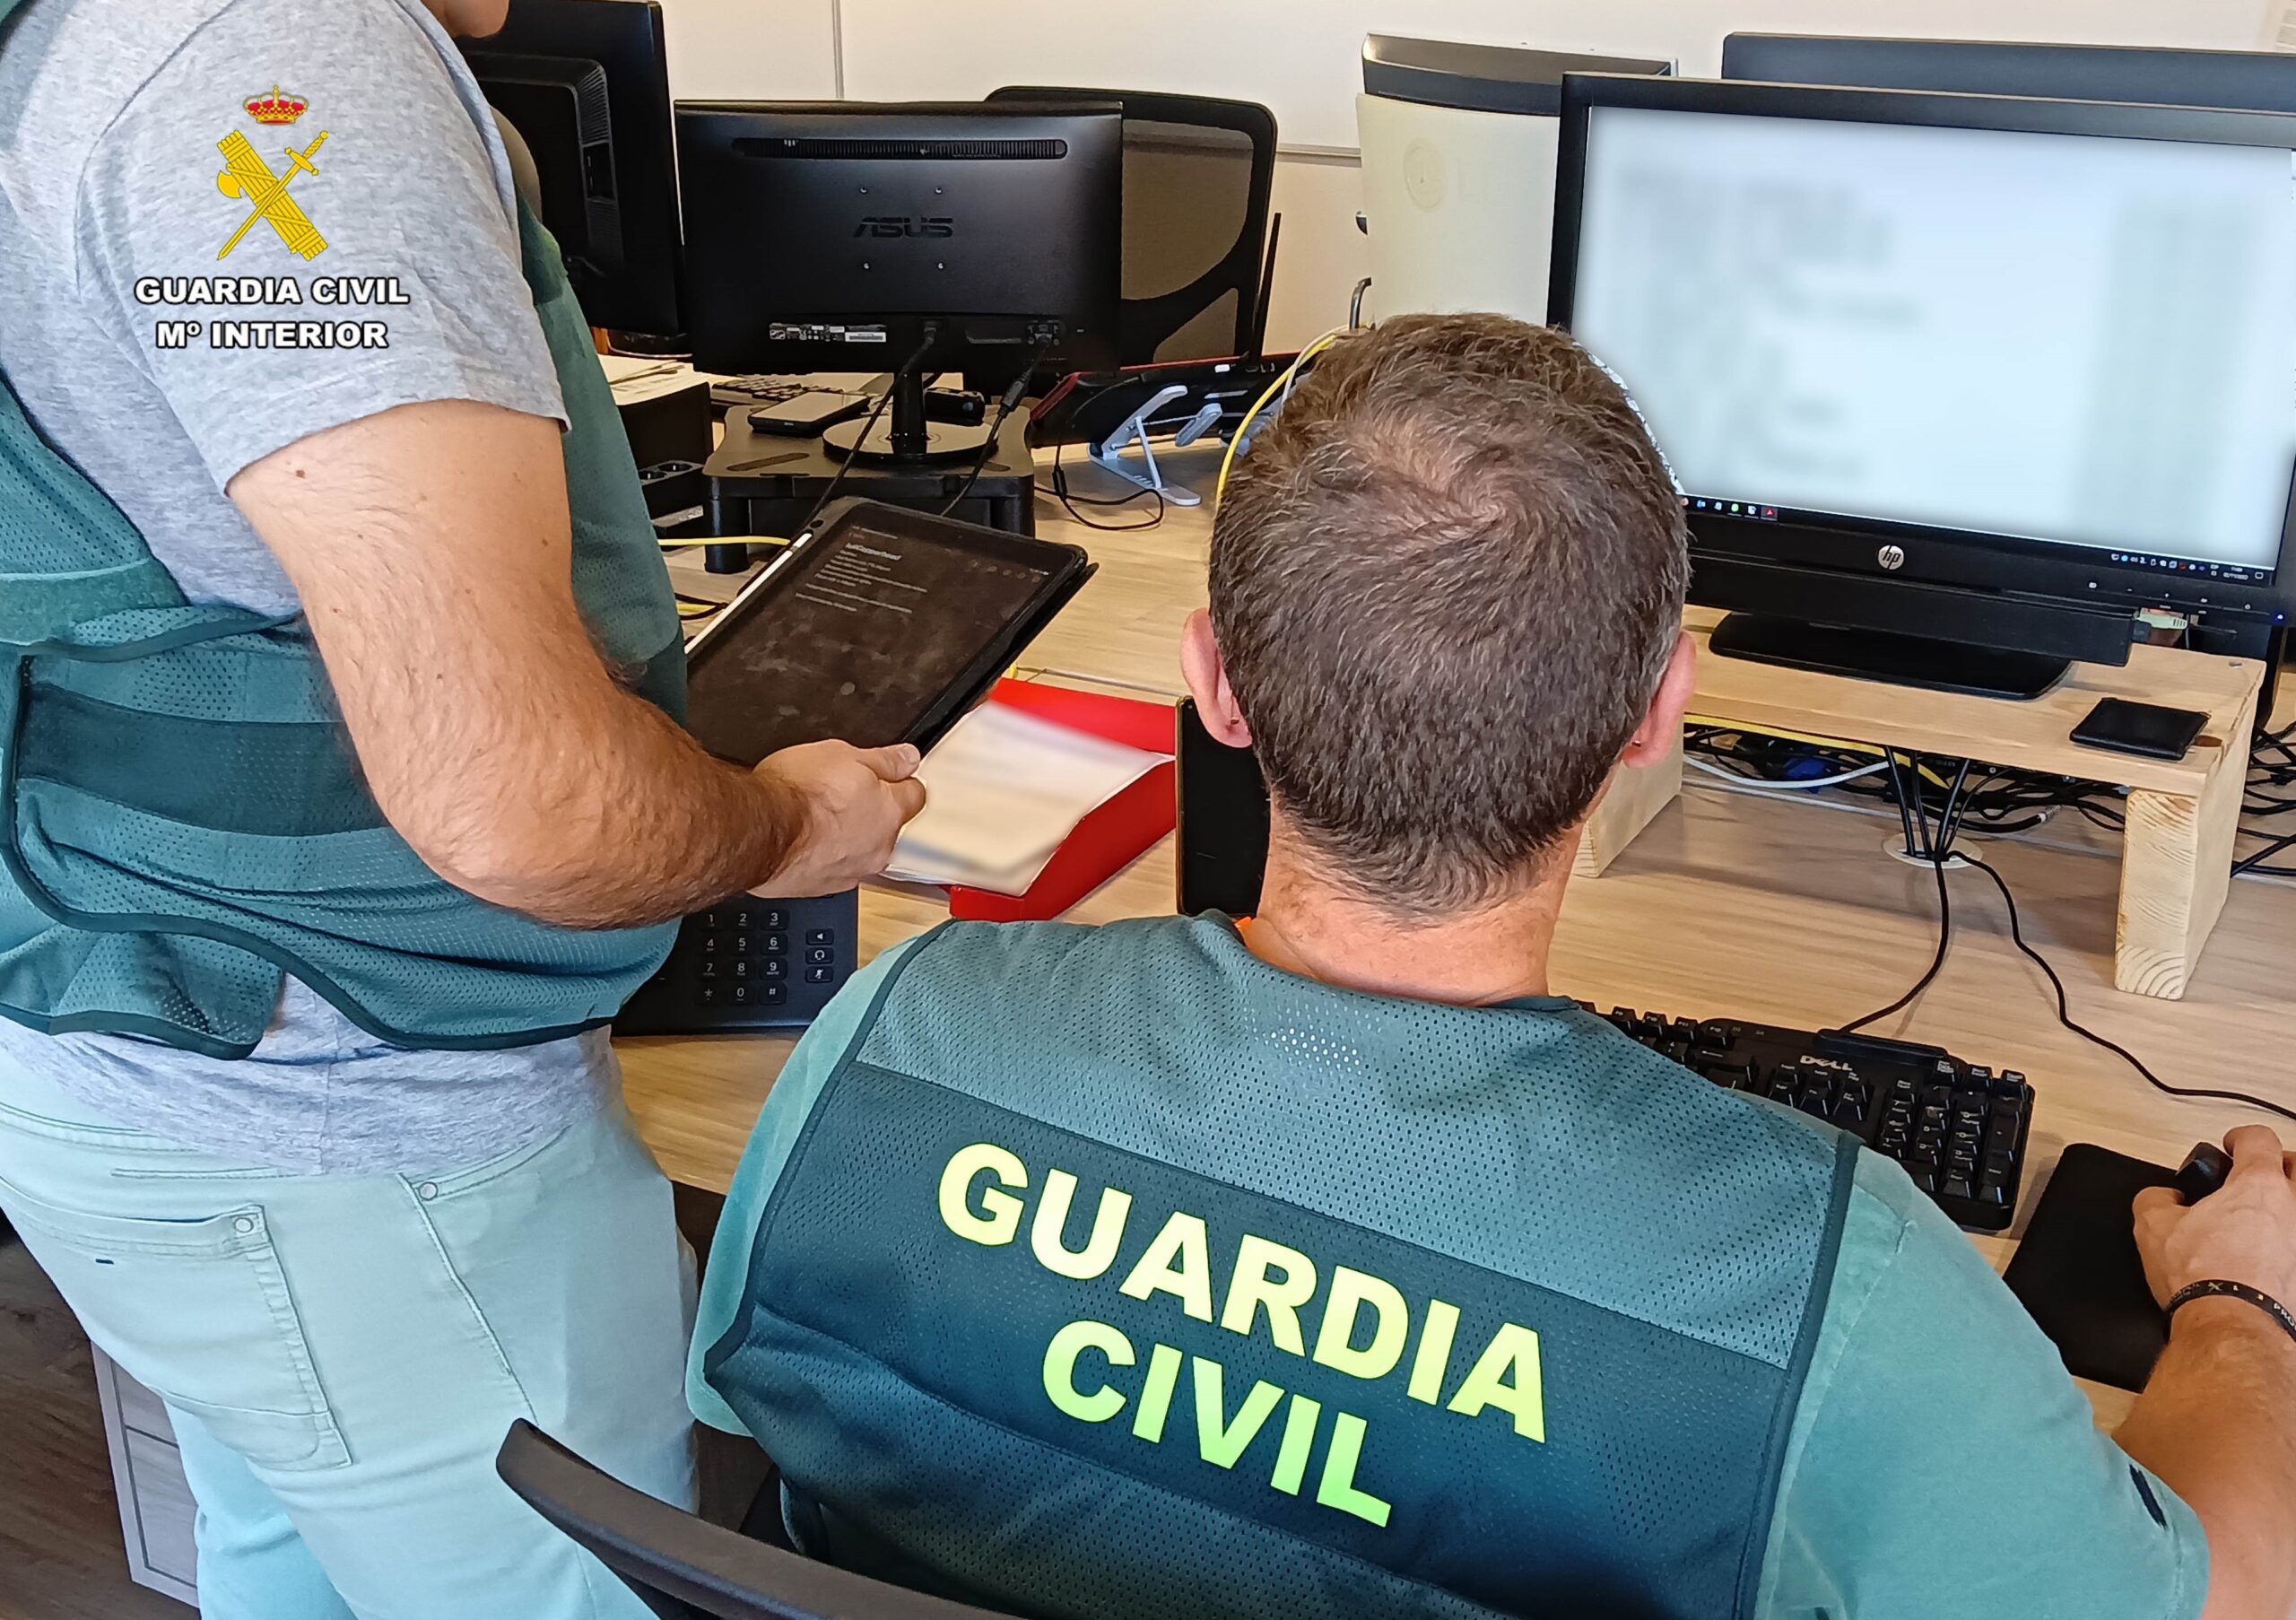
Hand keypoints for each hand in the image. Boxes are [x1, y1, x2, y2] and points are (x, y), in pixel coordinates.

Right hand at [749, 741, 926, 897]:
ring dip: (846, 836)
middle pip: (888, 826)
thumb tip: (908, 758)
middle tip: (841, 792)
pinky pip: (831, 868)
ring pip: (860, 850)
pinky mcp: (822, 887)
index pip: (915, 795)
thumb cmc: (798, 794)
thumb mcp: (844, 754)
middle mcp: (879, 848)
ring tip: (817, 817)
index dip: (900, 781)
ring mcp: (852, 872)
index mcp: (890, 812)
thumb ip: (885, 759)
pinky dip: (822, 856)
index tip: (887, 775)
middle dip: (871, 811)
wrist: (760, 832)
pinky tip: (803, 840)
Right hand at [2134, 1126, 2295, 1311]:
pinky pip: (2295, 1248)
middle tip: (2256, 1176)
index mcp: (2259, 1184)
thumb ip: (2156, 1198)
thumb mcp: (2153, 1225)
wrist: (2232, 1325)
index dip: (2239, 1138)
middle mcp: (2294, 1208)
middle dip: (2280, 1166)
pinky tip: (2266, 1257)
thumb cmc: (2204, 1275)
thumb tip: (2164, 1199)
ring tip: (2260, 1219)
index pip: (2259, 1139)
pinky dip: (2285, 1247)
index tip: (2229, 1147)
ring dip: (2283, 1209)